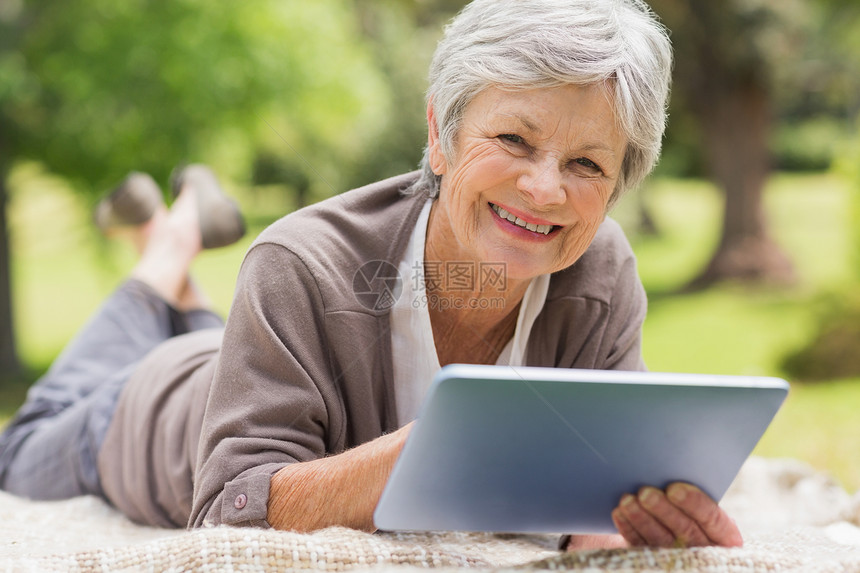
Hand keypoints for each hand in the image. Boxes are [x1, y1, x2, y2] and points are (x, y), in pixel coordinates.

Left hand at [611, 482, 742, 547]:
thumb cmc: (690, 504)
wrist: (674, 525)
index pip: (712, 518)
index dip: (694, 503)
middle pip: (685, 530)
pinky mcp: (655, 560)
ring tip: (627, 501)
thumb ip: (690, 489)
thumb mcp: (698, 498)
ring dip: (642, 519)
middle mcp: (705, 548)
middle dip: (663, 510)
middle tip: (645, 492)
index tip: (674, 488)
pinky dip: (630, 529)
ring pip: (662, 540)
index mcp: (724, 533)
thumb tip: (671, 463)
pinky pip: (642, 547)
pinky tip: (620, 513)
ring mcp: (680, 557)